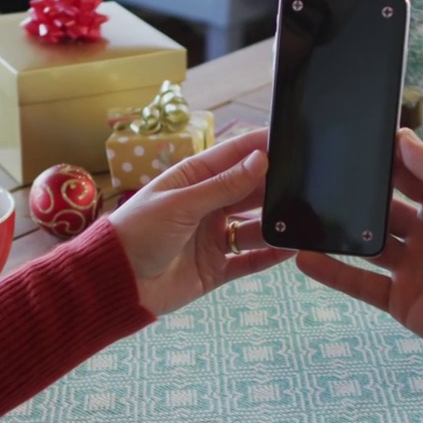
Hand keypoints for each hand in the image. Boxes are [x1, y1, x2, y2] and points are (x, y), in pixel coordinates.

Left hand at [109, 129, 292, 315]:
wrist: (116, 283)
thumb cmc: (138, 233)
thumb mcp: (181, 204)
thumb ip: (224, 186)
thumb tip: (261, 160)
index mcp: (192, 180)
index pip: (232, 157)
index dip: (260, 148)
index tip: (290, 138)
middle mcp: (206, 206)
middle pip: (248, 191)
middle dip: (274, 187)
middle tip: (306, 181)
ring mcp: (212, 238)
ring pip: (254, 227)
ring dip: (275, 222)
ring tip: (304, 216)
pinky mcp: (216, 268)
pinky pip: (249, 260)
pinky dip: (270, 255)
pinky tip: (293, 247)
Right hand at [296, 129, 422, 397]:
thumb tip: (404, 139)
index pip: (409, 174)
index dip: (384, 159)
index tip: (351, 141)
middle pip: (382, 207)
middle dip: (354, 193)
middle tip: (317, 175)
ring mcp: (413, 267)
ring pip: (366, 244)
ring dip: (337, 232)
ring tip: (301, 214)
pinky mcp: (402, 301)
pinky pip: (361, 284)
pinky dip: (334, 272)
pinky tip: (305, 258)